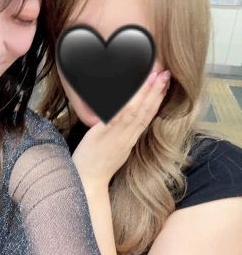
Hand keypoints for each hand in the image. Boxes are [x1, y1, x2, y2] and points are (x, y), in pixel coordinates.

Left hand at [72, 70, 169, 191]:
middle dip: (156, 91)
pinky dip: (124, 104)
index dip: (157, 98)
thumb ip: (121, 133)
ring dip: (145, 93)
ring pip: (135, 111)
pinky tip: (130, 92)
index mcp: (130, 138)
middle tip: (165, 73)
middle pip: (146, 110)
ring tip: (153, 77)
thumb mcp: (115, 148)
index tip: (164, 84)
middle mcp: (127, 136)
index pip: (148, 115)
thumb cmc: (99, 164)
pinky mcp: (102, 134)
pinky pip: (115, 117)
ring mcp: (116, 135)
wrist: (88, 182)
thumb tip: (122, 118)